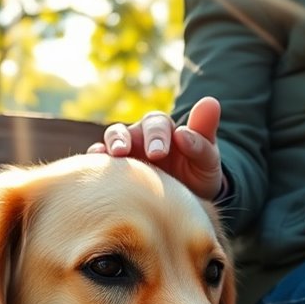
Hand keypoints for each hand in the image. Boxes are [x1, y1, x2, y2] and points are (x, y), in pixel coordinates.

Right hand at [88, 97, 224, 199]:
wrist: (187, 201)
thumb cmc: (198, 175)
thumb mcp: (208, 159)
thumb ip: (205, 135)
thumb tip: (210, 102)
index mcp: (164, 130)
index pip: (157, 124)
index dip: (156, 135)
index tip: (159, 153)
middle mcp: (141, 137)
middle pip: (129, 129)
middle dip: (127, 139)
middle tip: (125, 153)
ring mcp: (126, 153)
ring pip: (112, 139)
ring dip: (109, 144)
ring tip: (111, 156)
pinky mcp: (114, 170)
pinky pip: (101, 161)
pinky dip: (95, 160)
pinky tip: (94, 166)